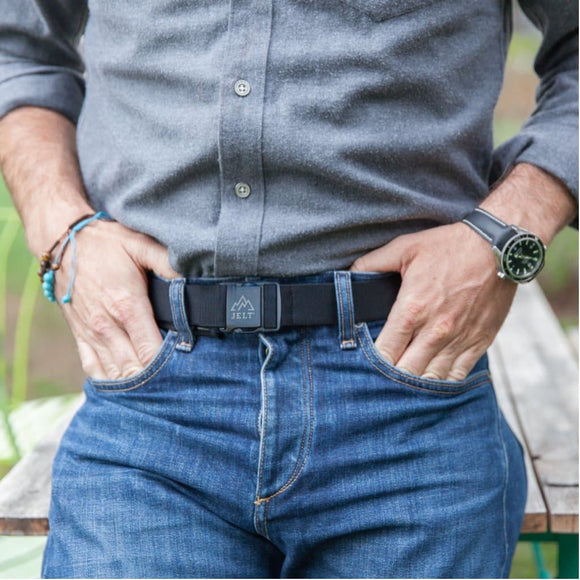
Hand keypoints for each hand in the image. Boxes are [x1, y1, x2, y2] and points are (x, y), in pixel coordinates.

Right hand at [52, 219, 179, 380]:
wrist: (60, 241)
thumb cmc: (105, 242)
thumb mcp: (140, 244)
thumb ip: (168, 263)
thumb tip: (192, 278)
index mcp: (127, 306)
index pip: (151, 350)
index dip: (168, 364)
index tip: (186, 368)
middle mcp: (107, 325)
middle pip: (134, 368)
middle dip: (155, 379)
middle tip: (177, 385)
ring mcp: (91, 333)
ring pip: (114, 373)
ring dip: (133, 384)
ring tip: (157, 393)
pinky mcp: (79, 335)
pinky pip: (92, 368)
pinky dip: (108, 381)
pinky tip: (124, 389)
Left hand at [350, 223, 516, 380]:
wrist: (499, 247)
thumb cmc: (449, 246)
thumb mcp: (404, 248)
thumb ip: (372, 264)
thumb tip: (348, 275)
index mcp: (412, 309)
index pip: (384, 352)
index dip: (372, 362)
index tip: (365, 361)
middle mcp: (434, 331)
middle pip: (405, 372)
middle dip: (390, 376)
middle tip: (381, 375)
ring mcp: (458, 340)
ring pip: (431, 379)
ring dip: (415, 383)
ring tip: (403, 382)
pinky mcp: (479, 342)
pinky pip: (458, 375)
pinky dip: (443, 382)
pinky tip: (431, 378)